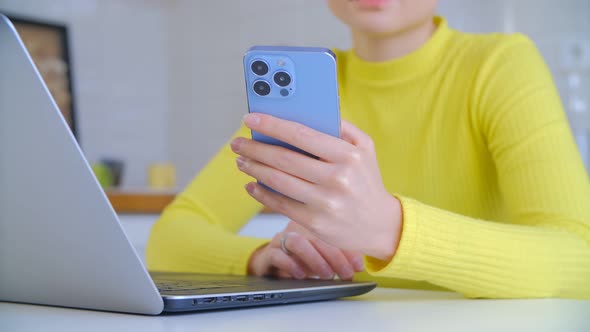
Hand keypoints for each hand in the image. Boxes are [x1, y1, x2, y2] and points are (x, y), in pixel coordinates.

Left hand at [232, 113, 401, 261]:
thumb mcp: (365, 148)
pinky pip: (280, 204)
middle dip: (254, 149)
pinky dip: (261, 193)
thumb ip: (341, 127)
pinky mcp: (315, 222)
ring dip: (254, 169)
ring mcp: (325, 203)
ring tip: (241, 161)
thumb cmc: (367, 181)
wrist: (380, 225)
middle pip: (284, 159)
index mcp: (348, 155)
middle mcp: (337, 178)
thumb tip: (308, 110)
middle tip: (238, 143)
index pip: (301, 134)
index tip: (250, 119)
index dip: (272, 125)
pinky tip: (252, 184)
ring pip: (278, 181)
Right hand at [248, 221, 364, 279]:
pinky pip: (277, 255)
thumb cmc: (302, 258)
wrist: (272, 263)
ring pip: (297, 242)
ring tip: (326, 275)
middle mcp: (297, 227)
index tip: (359, 266)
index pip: (333, 231)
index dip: (349, 249)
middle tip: (346, 274)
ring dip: (315, 260)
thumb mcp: (323, 255)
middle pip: (317, 235)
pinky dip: (291, 265)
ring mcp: (281, 239)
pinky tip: (302, 275)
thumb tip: (358, 266)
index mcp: (313, 222)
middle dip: (336, 257)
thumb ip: (340, 255)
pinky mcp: (268, 253)